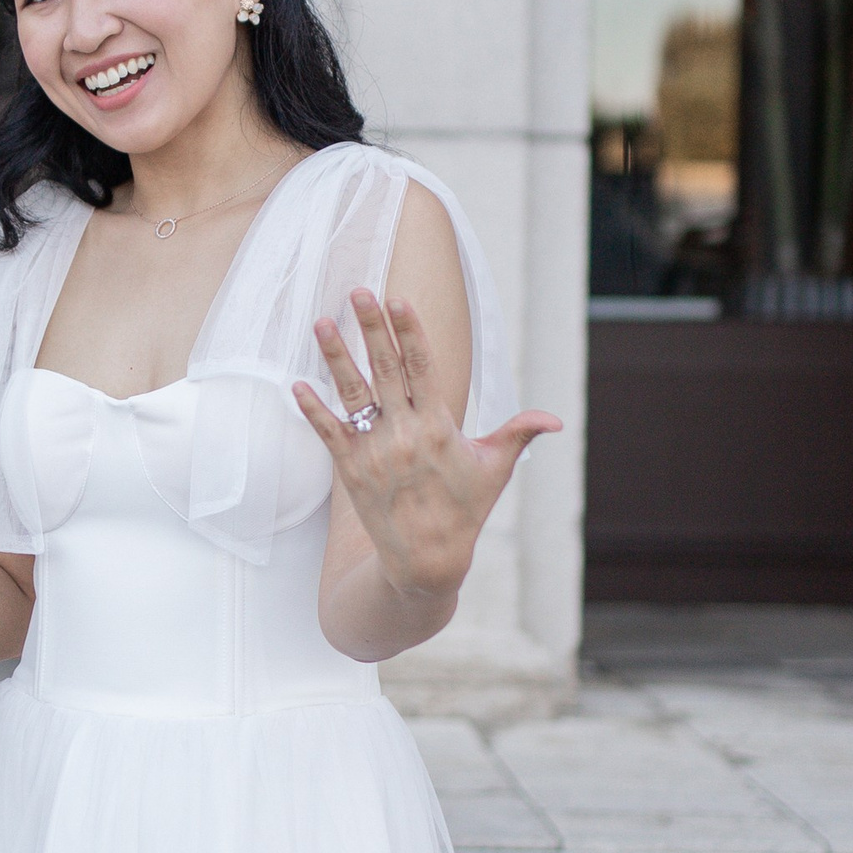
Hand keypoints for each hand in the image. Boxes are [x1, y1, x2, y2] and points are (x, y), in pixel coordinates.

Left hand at [295, 287, 558, 606]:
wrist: (426, 560)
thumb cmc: (465, 510)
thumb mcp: (496, 469)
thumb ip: (520, 434)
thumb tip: (556, 419)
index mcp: (439, 426)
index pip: (422, 367)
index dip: (409, 332)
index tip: (398, 300)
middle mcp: (404, 434)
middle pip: (385, 369)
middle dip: (371, 328)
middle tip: (358, 292)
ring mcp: (375, 451)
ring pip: (352, 394)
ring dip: (335, 357)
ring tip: (322, 322)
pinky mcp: (351, 471)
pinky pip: (328, 433)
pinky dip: (312, 410)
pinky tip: (296, 384)